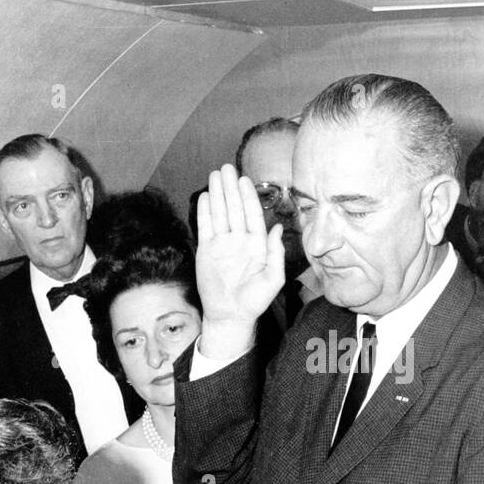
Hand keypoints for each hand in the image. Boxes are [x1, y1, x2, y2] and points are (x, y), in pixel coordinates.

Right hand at [196, 165, 285, 359]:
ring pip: (220, 213)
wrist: (231, 315)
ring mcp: (223, 244)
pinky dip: (205, 212)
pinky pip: (206, 227)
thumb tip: (277, 228)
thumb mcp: (273, 279)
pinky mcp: (207, 250)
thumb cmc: (255, 301)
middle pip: (234, 208)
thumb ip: (276, 254)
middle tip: (226, 168)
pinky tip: (206, 197)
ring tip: (215, 175)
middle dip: (230, 188)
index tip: (244, 179)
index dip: (248, 196)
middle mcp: (240, 240)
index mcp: (257, 244)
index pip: (252, 215)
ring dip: (218, 194)